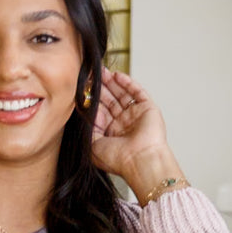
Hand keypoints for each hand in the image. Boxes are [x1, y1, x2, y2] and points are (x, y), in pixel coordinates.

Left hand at [89, 67, 171, 183]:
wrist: (140, 161)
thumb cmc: (118, 160)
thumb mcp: (93, 145)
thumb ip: (88, 127)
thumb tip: (85, 110)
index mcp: (111, 134)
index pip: (100, 112)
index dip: (92, 100)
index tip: (83, 88)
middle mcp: (123, 125)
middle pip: (110, 101)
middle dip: (101, 88)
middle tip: (92, 75)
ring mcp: (135, 116)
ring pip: (122, 94)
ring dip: (112, 83)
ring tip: (102, 71)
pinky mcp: (147, 109)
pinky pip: (137, 92)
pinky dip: (128, 83)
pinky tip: (117, 76)